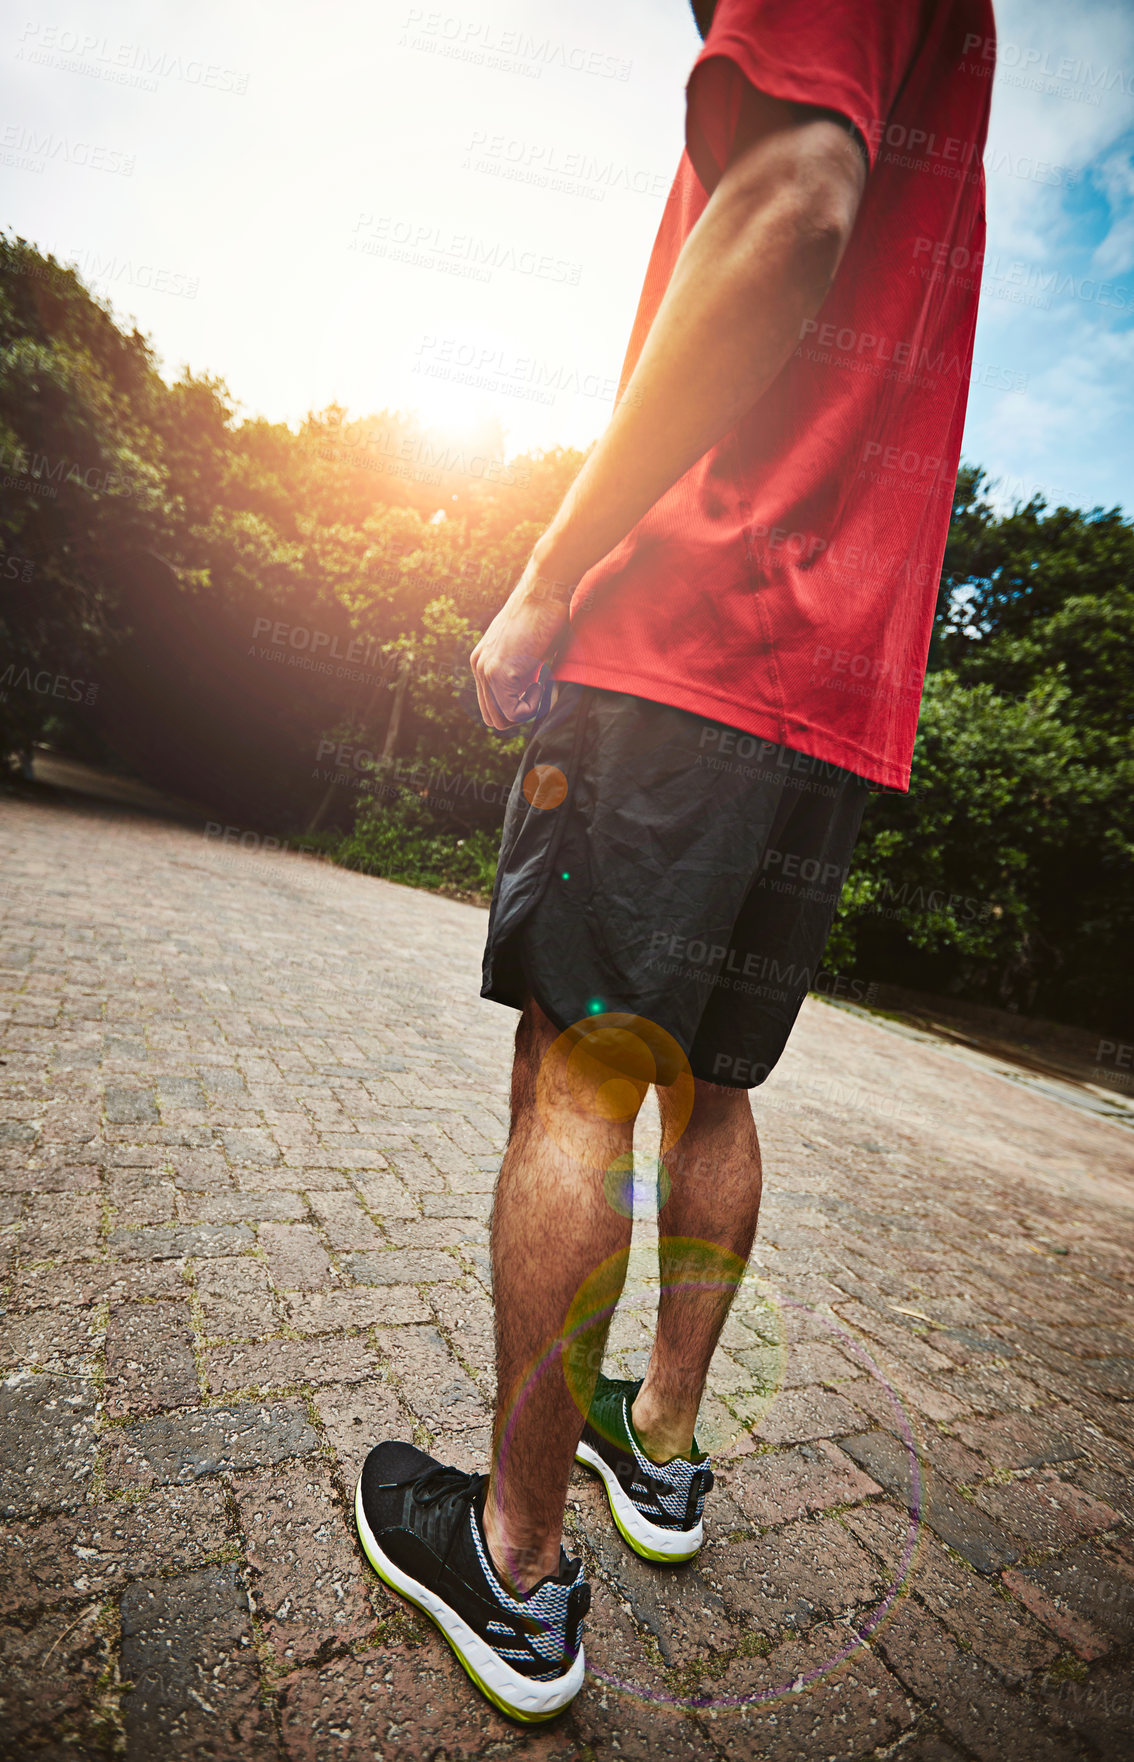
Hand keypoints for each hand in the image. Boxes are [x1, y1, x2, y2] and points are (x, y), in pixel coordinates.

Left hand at [469, 559, 574, 730]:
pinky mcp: (498, 673)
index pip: (491, 706)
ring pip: (501, 719)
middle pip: (493, 718)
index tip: (538, 688)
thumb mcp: (527, 648)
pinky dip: (533, 706)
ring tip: (542, 683)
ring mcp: (486, 670)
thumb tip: (534, 696)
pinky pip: (514, 712)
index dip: (516, 708)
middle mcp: (478, 666)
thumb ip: (522, 671)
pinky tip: (542, 680)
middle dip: (519, 715)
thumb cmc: (546, 615)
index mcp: (482, 661)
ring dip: (527, 711)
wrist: (545, 591)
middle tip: (541, 692)